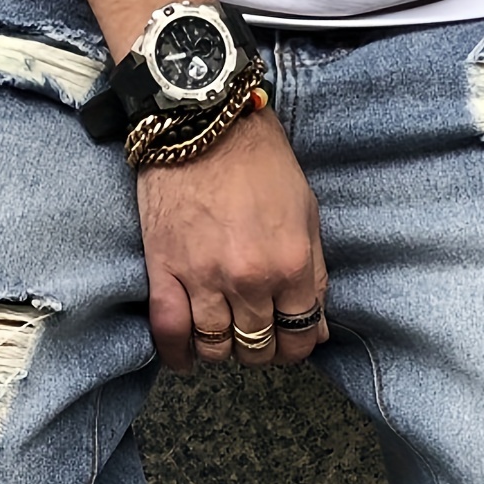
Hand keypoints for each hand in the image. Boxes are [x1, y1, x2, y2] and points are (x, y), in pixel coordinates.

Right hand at [138, 108, 327, 374]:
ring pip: (216, 349)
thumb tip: (318, 331)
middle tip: (257, 335)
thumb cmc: (260, 162)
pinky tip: (187, 361)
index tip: (289, 341)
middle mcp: (249, 281)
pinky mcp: (164, 272)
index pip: (300, 337)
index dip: (297, 347)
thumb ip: (315, 278)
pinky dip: (179, 356)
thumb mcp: (306, 214)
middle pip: (258, 348)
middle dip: (262, 350)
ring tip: (225, 337)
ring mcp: (203, 280)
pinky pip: (170, 333)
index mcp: (291, 265)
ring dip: (224, 351)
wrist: (201, 122)